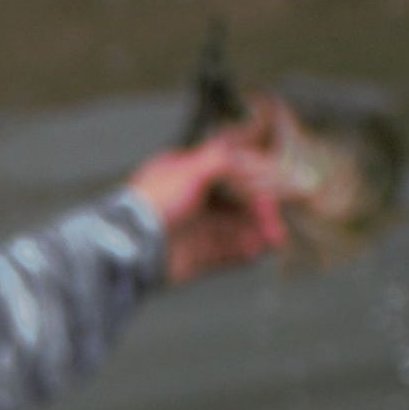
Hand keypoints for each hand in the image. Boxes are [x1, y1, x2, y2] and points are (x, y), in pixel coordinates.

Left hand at [126, 129, 286, 284]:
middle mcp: (192, 200)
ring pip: (235, 228)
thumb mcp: (190, 168)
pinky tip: (257, 250)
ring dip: (256, 232)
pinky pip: (226, 252)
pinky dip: (244, 251)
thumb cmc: (154, 202)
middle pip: (236, 203)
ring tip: (273, 240)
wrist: (132, 246)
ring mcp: (194, 229)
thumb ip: (223, 158)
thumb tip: (249, 154)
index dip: (254, 180)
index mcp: (187, 173)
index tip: (274, 188)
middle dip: (260, 211)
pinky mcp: (195, 255)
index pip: (230, 173)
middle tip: (276, 224)